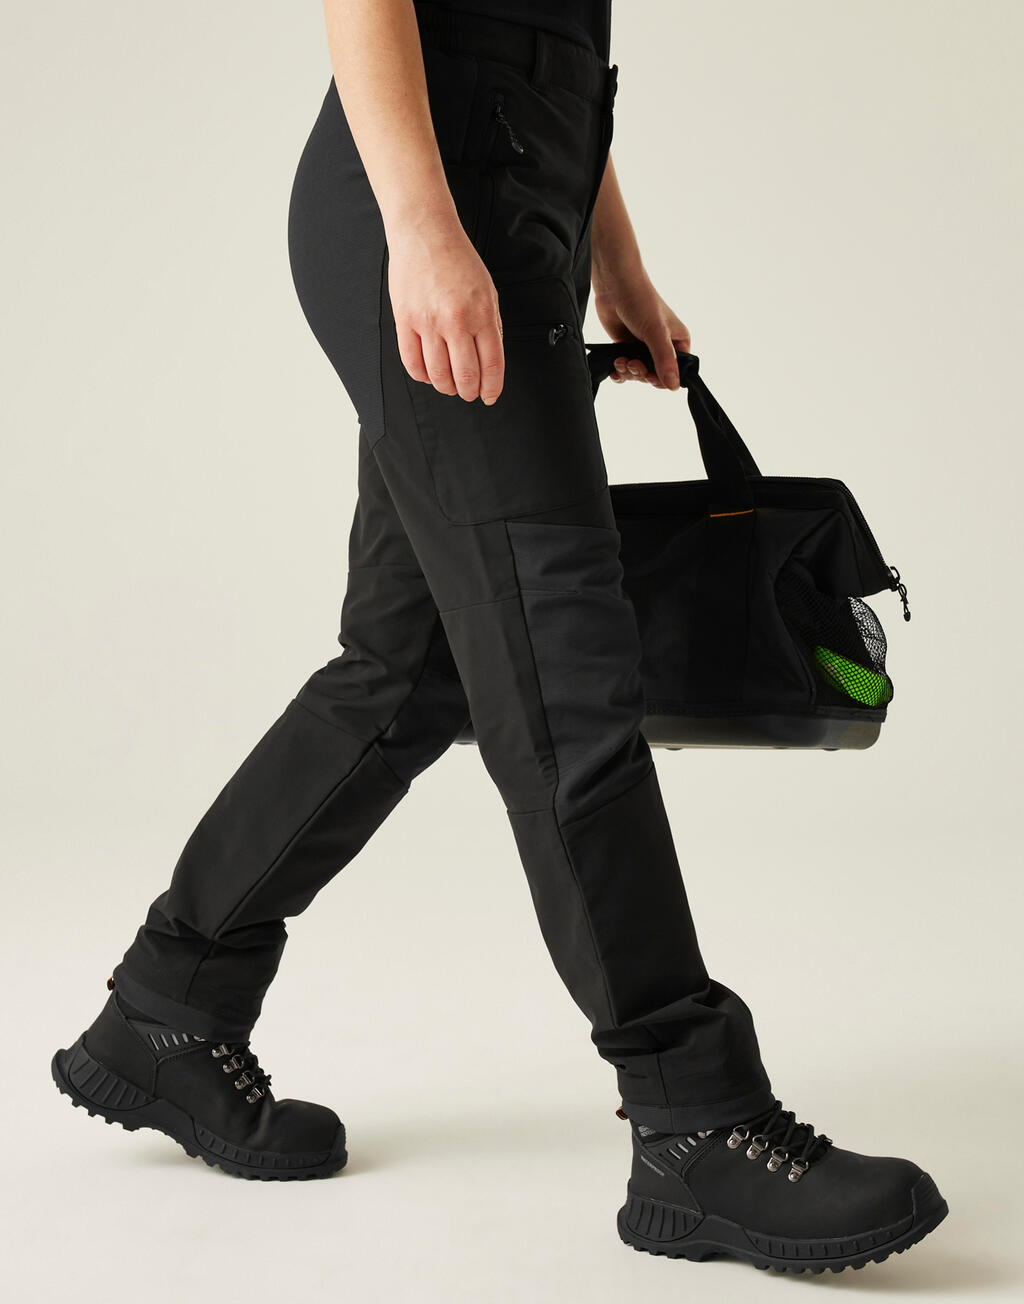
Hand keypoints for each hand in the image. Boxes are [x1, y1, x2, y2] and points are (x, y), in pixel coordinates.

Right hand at [386, 210, 504, 404]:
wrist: (426, 233)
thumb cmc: (458, 261)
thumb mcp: (488, 292)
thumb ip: (491, 327)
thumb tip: (491, 362)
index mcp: (482, 314)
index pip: (491, 365)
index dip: (491, 388)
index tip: (489, 397)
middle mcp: (455, 321)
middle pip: (465, 376)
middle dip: (469, 391)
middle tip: (469, 392)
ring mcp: (428, 322)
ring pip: (438, 375)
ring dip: (446, 387)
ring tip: (449, 384)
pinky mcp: (405, 320)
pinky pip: (412, 362)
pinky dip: (422, 375)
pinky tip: (429, 374)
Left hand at [592, 269, 691, 389]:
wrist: (614, 285)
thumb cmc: (641, 300)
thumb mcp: (656, 332)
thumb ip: (664, 360)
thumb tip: (673, 387)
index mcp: (679, 342)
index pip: (676, 372)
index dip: (662, 379)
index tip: (648, 375)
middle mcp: (663, 347)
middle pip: (654, 376)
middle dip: (641, 374)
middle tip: (631, 363)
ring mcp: (643, 348)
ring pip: (638, 374)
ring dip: (628, 372)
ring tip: (620, 360)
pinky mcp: (625, 348)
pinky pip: (624, 370)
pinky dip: (619, 372)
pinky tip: (614, 368)